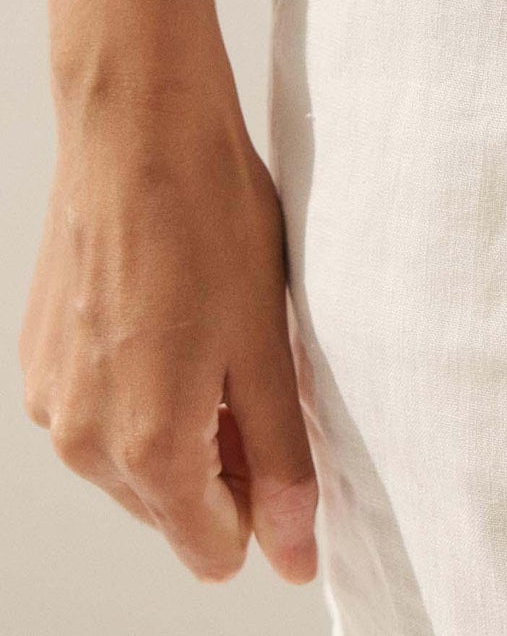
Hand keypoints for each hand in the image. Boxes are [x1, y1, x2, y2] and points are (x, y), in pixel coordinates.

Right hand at [18, 85, 317, 584]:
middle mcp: (82, 440)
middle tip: (254, 365)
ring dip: (181, 422)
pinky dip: (140, 387)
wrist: (137, 129)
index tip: (283, 433)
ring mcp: (51, 399)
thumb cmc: (209, 218)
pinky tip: (170, 318)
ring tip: (214, 332)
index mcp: (147, 447)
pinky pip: (98, 412)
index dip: (262, 500)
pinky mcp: (38, 359)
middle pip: (170, 509)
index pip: (211, 547)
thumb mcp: (267, 343)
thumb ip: (282, 458)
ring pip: (132, 462)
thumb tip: (294, 552)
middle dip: (222, 460)